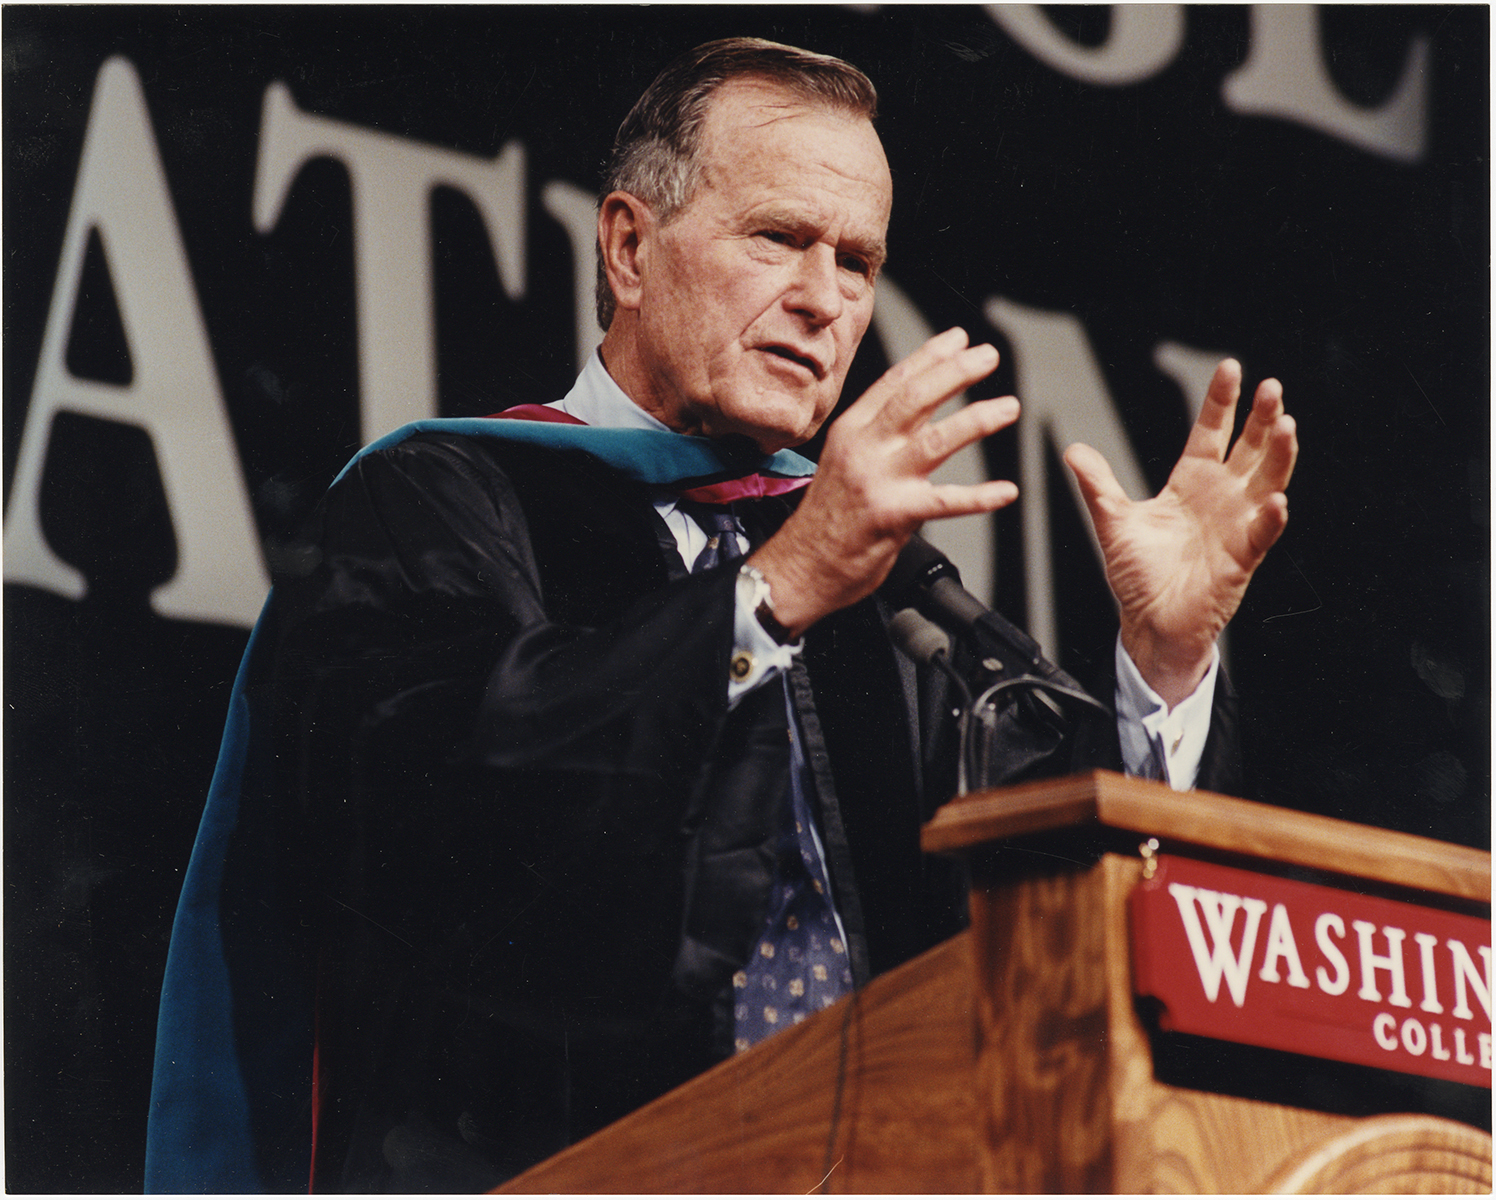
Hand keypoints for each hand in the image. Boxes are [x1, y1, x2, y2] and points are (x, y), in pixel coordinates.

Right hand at [751, 327, 1019, 635]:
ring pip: (934, 441)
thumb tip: (919, 407)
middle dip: (956, 372)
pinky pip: (945, 502)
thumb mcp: (845, 460)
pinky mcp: (893, 515)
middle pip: (915, 398)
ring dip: (976, 420)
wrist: (800, 566)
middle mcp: (863, 449)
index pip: (894, 383)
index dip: (930, 356)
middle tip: (987, 357)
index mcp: (851, 431)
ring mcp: (878, 481)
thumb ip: (880, 434)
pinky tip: (1005, 492)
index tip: (959, 339)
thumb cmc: (826, 519)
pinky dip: (979, 497)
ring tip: (1006, 408)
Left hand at [1064, 359, 1297, 707]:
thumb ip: (1098, 485)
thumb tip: (1073, 450)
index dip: (1221, 401)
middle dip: (1261, 417)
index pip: (1211, 432)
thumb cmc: (1138, 575)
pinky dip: (1270, 517)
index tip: (1231, 368)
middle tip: (1271, 387)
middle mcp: (1220, 498)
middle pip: (1248, 448)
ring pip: (1266, 482)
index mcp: (1191, 483)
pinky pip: (1261, 534)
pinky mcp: (1241, 558)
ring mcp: (1236, 525)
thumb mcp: (1113, 521)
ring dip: (1278, 455)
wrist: (1149, 622)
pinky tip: (1277, 500)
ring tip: (1285, 425)